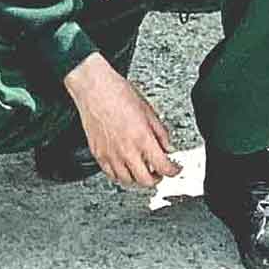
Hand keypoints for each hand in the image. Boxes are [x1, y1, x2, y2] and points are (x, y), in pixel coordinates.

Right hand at [64, 52, 180, 186]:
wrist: (93, 87)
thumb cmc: (117, 93)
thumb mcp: (148, 110)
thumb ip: (160, 132)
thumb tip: (167, 146)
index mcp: (142, 138)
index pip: (163, 167)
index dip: (173, 171)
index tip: (175, 169)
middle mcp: (127, 150)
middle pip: (146, 180)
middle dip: (157, 179)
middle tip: (159, 173)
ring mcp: (110, 154)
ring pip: (127, 181)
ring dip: (138, 179)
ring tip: (142, 171)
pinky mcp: (98, 153)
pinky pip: (110, 174)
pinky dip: (120, 176)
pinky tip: (125, 168)